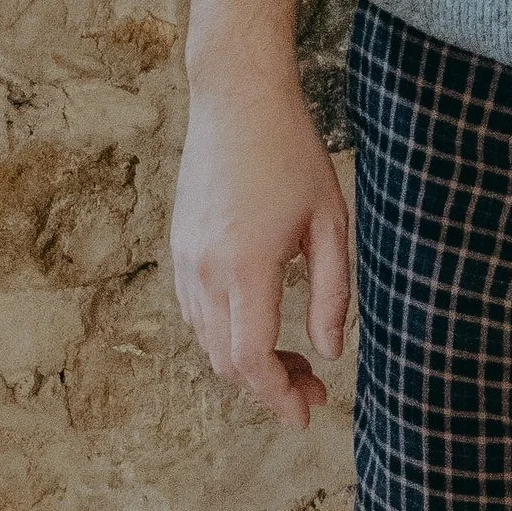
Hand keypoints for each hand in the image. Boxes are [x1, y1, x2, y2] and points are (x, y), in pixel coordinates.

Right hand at [171, 63, 352, 425]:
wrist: (237, 98)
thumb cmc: (292, 152)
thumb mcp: (329, 220)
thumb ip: (332, 292)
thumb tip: (330, 352)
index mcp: (247, 265)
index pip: (251, 360)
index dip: (278, 397)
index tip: (307, 413)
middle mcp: (206, 270)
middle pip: (226, 362)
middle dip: (268, 386)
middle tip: (312, 385)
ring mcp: (186, 259)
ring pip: (207, 341)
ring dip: (245, 362)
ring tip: (293, 356)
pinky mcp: (179, 247)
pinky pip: (197, 312)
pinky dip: (225, 333)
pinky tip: (261, 319)